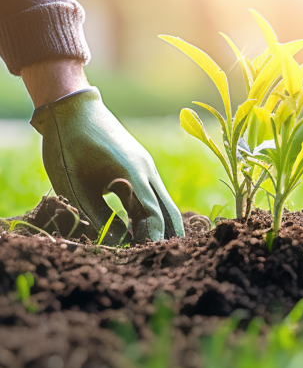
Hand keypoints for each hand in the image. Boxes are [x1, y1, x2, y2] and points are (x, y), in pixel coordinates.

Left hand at [27, 87, 183, 243]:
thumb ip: (96, 215)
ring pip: (165, 202)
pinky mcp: (141, 166)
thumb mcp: (74, 185)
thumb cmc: (68, 146)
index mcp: (131, 174)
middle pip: (168, 210)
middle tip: (165, 259)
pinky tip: (147, 227)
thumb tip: (117, 241)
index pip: (151, 214)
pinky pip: (156, 194)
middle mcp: (146, 171)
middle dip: (169, 236)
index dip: (153, 238)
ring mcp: (147, 167)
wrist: (74, 109)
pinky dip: (156, 213)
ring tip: (158, 248)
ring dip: (164, 225)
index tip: (150, 257)